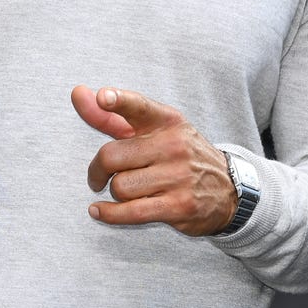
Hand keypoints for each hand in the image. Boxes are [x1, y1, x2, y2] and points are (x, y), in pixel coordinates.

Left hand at [71, 85, 237, 236]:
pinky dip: (109, 214)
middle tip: (98, 177)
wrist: (229, 191)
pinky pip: (131, 211)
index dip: (119, 101)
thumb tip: (77, 93)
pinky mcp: (179, 206)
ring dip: (115, 194)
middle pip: (111, 157)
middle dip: (98, 171)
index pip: (139, 106)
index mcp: (167, 120)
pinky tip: (99, 211)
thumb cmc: (177, 156)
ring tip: (126, 192)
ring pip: (119, 187)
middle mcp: (174, 144)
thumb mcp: (153, 131)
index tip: (104, 97)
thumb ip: (112, 116)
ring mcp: (178, 176)